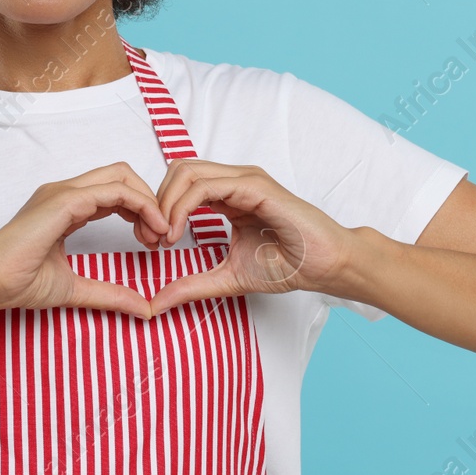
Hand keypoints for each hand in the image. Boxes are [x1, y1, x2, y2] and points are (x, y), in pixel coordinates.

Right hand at [0, 162, 171, 320]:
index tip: (152, 241)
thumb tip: (143, 308)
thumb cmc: (17, 283)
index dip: (140, 210)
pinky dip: (140, 205)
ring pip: (122, 175)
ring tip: (159, 234)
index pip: (114, 191)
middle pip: (122, 175)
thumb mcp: (75, 289)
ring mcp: (64, 192)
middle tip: (160, 236)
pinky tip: (151, 229)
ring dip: (149, 202)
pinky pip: (114, 190)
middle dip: (150, 200)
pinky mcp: (64, 200)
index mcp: (66, 207)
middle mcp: (66, 193)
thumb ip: (108, 293)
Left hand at [148, 159, 358, 315]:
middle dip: (155, 202)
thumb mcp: (227, 277)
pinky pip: (206, 186)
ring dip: (165, 203)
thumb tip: (154, 303)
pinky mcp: (254, 186)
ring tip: (164, 237)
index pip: (179, 184)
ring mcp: (244, 179)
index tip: (150, 243)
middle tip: (151, 238)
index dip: (158, 209)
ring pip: (186, 172)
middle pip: (177, 170)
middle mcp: (233, 181)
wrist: (325, 266)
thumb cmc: (288, 266)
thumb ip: (191, 285)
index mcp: (227, 195)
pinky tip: (178, 234)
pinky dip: (182, 207)